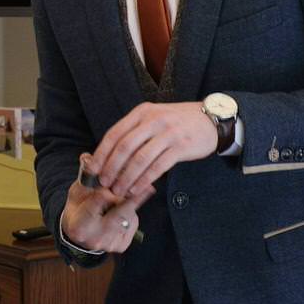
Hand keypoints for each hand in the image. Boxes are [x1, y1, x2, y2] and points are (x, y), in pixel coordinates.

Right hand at [60, 153, 154, 253]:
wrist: (79, 232)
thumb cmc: (79, 207)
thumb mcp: (77, 191)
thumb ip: (85, 176)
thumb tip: (87, 157)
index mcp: (80, 226)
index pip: (95, 207)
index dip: (105, 194)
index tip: (114, 184)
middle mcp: (95, 239)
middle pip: (117, 217)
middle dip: (132, 200)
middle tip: (148, 187)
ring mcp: (109, 244)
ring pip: (128, 219)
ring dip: (131, 205)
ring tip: (130, 194)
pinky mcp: (121, 246)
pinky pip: (132, 225)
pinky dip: (131, 214)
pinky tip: (124, 210)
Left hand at [88, 102, 217, 197]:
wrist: (211, 120)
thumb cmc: (177, 123)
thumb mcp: (154, 118)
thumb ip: (134, 132)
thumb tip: (109, 155)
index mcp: (142, 112)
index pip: (115, 133)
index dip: (102, 153)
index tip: (93, 170)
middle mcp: (154, 120)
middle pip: (125, 147)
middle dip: (111, 168)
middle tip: (104, 184)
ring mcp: (168, 133)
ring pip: (140, 158)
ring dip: (126, 177)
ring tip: (118, 191)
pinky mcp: (181, 146)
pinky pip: (158, 166)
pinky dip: (144, 179)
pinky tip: (136, 189)